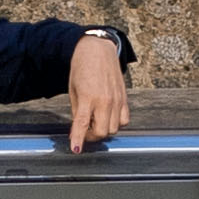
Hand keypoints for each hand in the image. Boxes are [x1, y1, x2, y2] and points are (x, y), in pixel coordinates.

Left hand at [67, 36, 129, 152]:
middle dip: (92, 136)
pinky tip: (108, 116)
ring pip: (114, 128)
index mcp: (88, 97)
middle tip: (84, 131)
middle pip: (102, 132)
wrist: (97, 50)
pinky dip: (116, 123)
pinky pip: (124, 120)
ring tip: (96, 121)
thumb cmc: (82, 67)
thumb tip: (79, 128)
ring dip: (104, 129)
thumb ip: (77, 111)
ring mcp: (117, 100)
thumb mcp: (73, 90)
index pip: (83, 124)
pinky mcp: (124, 98)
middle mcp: (105, 100)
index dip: (78, 139)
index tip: (76, 149)